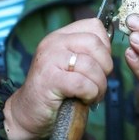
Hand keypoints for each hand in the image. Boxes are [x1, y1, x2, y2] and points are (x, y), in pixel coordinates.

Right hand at [3, 18, 112, 139]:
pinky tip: (84, 99)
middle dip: (105, 66)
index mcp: (60, 36)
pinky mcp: (49, 80)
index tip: (101, 64)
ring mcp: (49, 60)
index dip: (105, 46)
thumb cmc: (54, 91)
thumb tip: (110, 49)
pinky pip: (82, 83)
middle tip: (99, 82)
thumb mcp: (69, 65)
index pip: (94, 26)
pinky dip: (90, 94)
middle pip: (95, 43)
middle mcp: (53, 43)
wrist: (28, 113)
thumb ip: (86, 53)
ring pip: (91, 65)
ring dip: (99, 85)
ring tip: (93, 95)